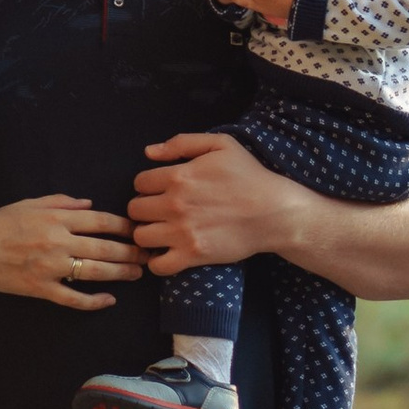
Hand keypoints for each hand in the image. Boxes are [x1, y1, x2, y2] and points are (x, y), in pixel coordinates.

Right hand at [0, 195, 142, 310]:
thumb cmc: (1, 223)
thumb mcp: (31, 203)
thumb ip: (62, 202)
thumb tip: (91, 204)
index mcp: (56, 219)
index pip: (100, 221)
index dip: (124, 226)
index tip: (139, 229)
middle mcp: (58, 242)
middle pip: (104, 247)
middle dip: (131, 251)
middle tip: (148, 254)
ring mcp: (51, 268)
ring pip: (95, 272)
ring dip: (120, 273)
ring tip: (138, 273)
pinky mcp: (42, 289)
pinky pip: (74, 298)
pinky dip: (94, 301)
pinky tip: (109, 300)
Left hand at [127, 130, 302, 276]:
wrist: (274, 212)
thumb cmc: (249, 176)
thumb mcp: (220, 144)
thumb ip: (182, 143)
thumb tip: (149, 151)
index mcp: (178, 176)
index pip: (139, 183)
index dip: (148, 186)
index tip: (161, 191)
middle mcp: (174, 204)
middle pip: (135, 210)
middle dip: (145, 210)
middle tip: (161, 212)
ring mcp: (182, 232)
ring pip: (141, 237)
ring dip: (149, 234)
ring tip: (163, 232)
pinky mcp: (192, 255)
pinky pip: (158, 265)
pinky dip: (158, 262)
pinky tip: (169, 253)